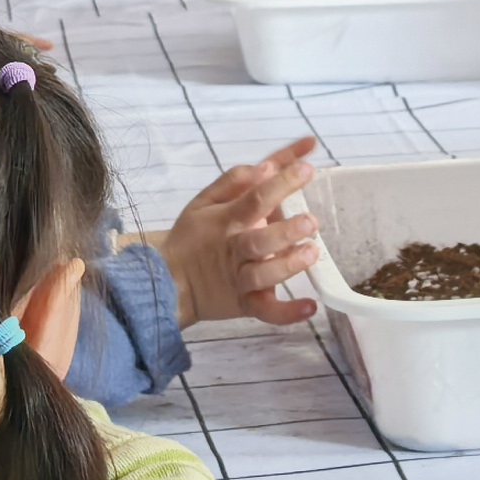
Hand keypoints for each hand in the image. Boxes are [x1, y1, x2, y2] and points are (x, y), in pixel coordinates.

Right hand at [162, 135, 323, 330]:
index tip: (308, 168)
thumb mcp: (203, 202)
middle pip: (259, 242)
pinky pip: (266, 312)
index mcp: (227, 221)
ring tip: (311, 252)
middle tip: (311, 222)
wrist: (167, 282)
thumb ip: (234, 182)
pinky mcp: (245, 304)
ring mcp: (240, 280)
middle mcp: (234, 250)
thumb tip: (266, 166)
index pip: (256, 199)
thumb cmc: (193, 238)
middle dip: (285, 231)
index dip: (281, 183)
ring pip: (262, 275)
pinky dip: (287, 313)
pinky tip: (310, 306)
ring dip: (287, 266)